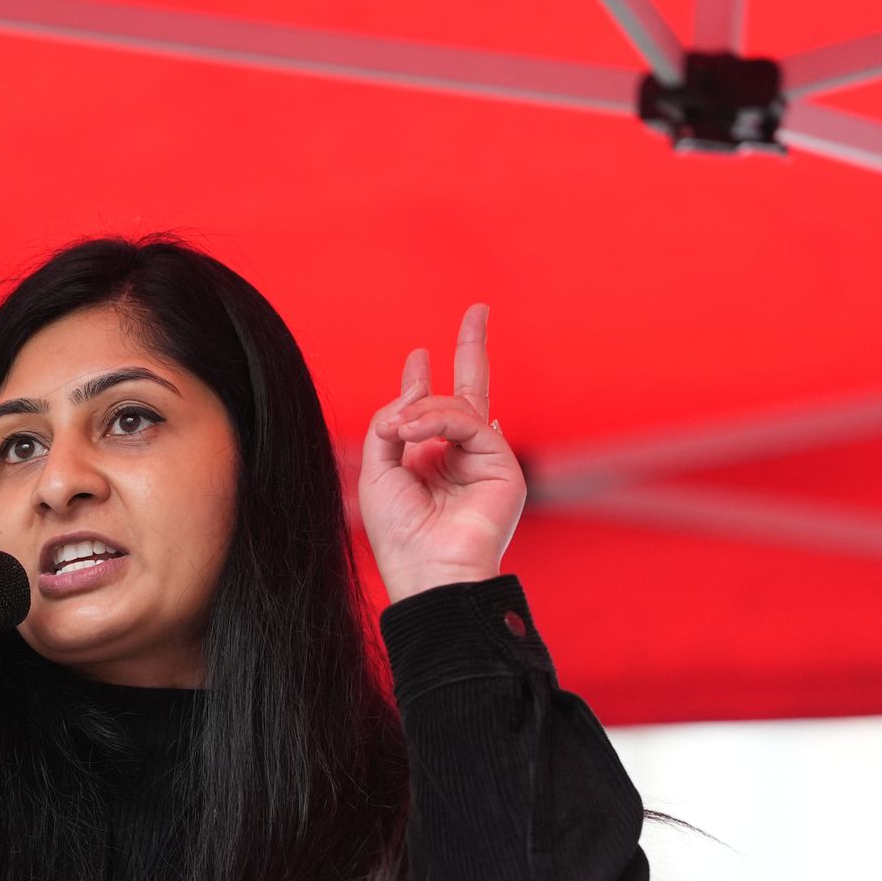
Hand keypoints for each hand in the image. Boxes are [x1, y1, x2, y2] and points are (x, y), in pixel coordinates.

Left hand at [358, 304, 526, 603]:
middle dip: (473, 349)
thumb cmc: (398, 534)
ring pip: (456, 407)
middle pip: (472, 392)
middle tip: (479, 309)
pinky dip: (438, 420)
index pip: (433, 412)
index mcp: (431, 462)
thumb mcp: (377, 472)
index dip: (423, 383)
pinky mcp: (504, 467)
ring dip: (422, 409)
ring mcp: (485, 461)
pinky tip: (413, 432)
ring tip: (400, 429)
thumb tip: (413, 387)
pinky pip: (470, 421)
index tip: (418, 358)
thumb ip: (390, 424)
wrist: (426, 571)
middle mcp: (461, 458)